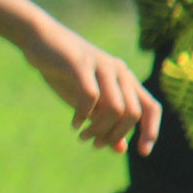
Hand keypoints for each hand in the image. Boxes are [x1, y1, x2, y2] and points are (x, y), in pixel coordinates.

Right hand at [18, 18, 157, 153]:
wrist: (40, 39)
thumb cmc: (63, 72)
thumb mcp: (86, 101)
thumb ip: (104, 121)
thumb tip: (120, 149)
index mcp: (125, 79)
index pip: (151, 108)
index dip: (150, 131)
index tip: (141, 152)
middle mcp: (119, 72)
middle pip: (133, 113)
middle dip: (116, 135)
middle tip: (96, 145)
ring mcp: (102, 66)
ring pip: (115, 108)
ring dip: (99, 129)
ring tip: (84, 137)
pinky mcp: (81, 65)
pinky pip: (90, 97)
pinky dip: (83, 115)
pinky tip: (74, 124)